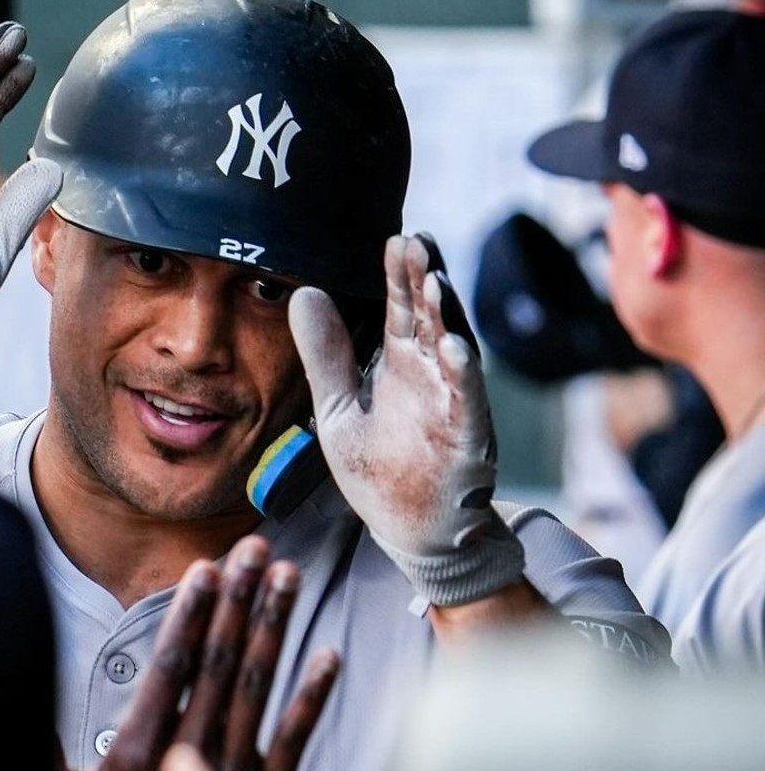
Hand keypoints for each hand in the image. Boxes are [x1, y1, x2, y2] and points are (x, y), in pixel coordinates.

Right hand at [50, 535, 338, 770]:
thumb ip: (35, 763)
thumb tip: (7, 707)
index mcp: (143, 754)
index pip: (171, 668)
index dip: (190, 614)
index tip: (205, 570)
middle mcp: (195, 756)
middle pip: (222, 663)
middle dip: (239, 600)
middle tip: (255, 550)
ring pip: (259, 687)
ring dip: (274, 628)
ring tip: (288, 579)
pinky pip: (295, 740)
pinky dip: (314, 697)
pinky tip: (330, 656)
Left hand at [289, 234, 524, 605]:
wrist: (412, 531)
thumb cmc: (380, 471)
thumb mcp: (340, 408)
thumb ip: (326, 355)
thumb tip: (304, 292)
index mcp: (400, 365)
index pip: (401, 309)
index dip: (398, 275)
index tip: (393, 239)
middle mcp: (430, 376)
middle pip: (430, 318)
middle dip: (424, 280)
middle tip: (414, 241)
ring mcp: (452, 405)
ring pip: (454, 351)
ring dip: (446, 317)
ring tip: (434, 282)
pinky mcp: (467, 439)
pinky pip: (467, 403)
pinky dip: (463, 376)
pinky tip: (454, 346)